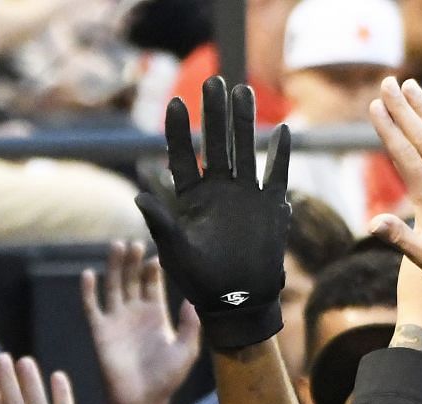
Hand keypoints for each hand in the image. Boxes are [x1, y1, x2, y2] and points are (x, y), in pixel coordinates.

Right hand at [83, 241, 200, 403]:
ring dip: (114, 267)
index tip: (156, 255)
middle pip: (132, 278)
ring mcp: (116, 320)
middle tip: (134, 243)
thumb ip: (190, 326)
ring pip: (113, 286)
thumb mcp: (186, 351)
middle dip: (133, 261)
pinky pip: (92, 307)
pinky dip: (88, 291)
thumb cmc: (167, 379)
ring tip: (117, 246)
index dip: (153, 268)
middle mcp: (135, 312)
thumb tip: (192, 301)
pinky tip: (88, 274)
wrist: (142, 402)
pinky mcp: (100, 332)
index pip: (153, 283)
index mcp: (156, 314)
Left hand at [135, 76, 290, 352]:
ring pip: (246, 150)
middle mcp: (219, 191)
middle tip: (213, 81)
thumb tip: (138, 196)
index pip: (183, 157)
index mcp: (192, 199)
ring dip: (245, 122)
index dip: (179, 131)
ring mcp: (246, 196)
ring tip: (242, 92)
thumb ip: (161, 223)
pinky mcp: (270, 208)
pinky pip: (278, 176)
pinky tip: (283, 132)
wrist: (236, 304)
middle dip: (214, 113)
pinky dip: (281, 156)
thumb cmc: (201, 282)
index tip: (176, 103)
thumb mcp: (175, 252)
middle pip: (216, 143)